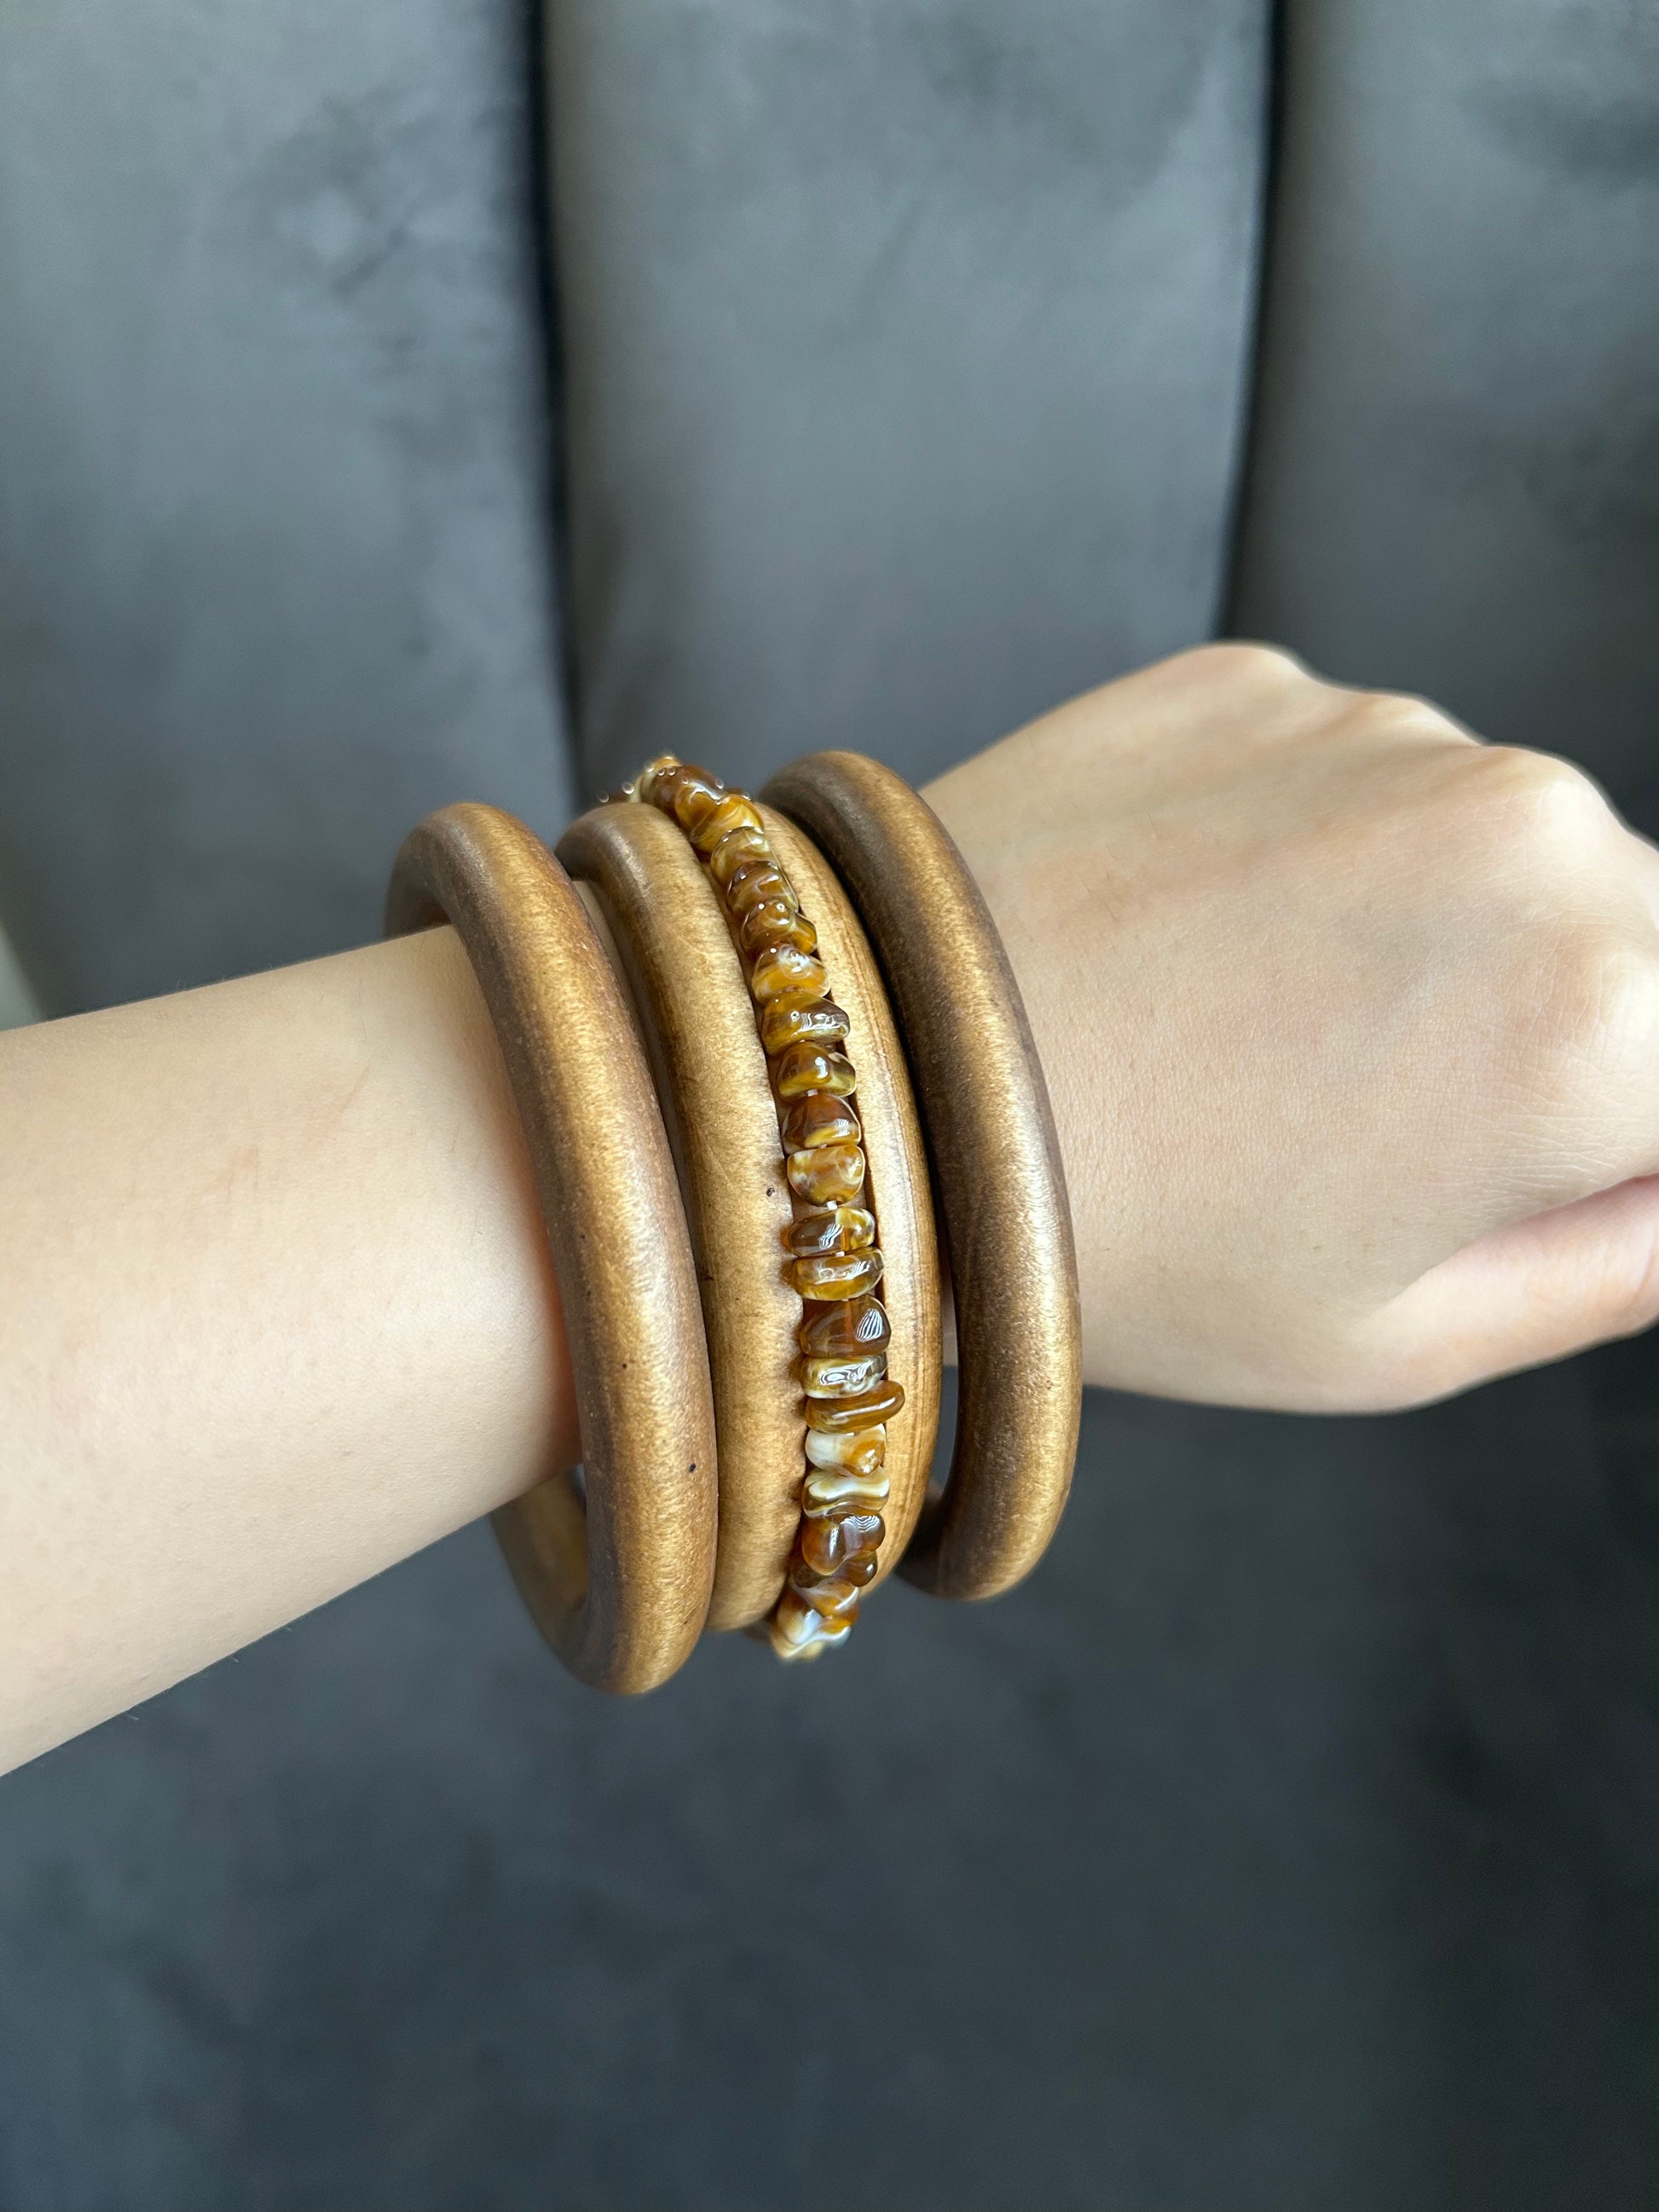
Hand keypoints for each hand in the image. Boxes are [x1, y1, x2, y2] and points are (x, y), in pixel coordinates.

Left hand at [927, 644, 1658, 1411]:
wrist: (869, 1086)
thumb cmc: (1126, 1247)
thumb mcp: (1406, 1338)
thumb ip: (1625, 1257)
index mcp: (1609, 1015)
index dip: (1629, 1136)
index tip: (1523, 1160)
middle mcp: (1532, 831)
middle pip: (1641, 934)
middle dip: (1567, 1024)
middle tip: (1378, 1120)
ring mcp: (1388, 733)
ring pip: (1497, 841)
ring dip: (1438, 926)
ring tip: (1255, 1034)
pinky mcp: (1261, 683)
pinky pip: (1356, 774)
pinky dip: (1315, 850)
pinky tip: (1189, 942)